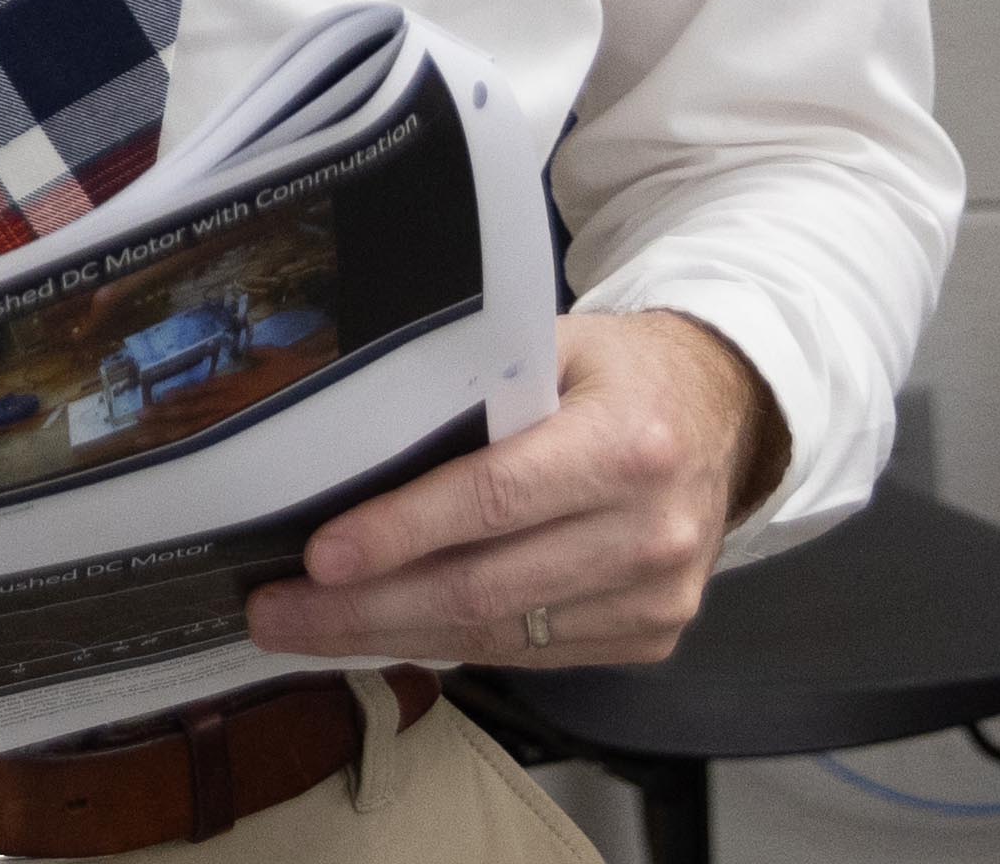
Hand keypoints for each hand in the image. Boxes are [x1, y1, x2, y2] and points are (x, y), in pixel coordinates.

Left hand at [243, 309, 776, 669]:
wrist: (724, 414)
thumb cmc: (617, 373)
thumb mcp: (554, 346)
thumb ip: (474, 385)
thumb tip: (352, 431)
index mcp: (629, 443)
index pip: (495, 499)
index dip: (402, 532)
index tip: (318, 555)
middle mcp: (652, 530)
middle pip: (484, 588)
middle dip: (365, 608)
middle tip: (275, 612)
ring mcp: (658, 596)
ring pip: (498, 636)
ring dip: (392, 638)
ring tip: (306, 629)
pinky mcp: (650, 635)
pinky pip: (529, 654)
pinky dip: (449, 649)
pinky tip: (386, 634)